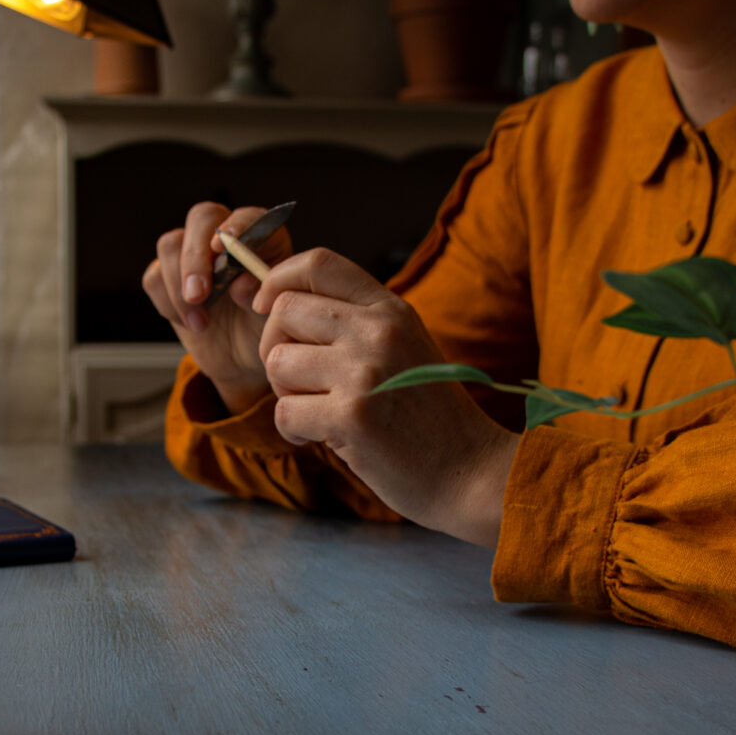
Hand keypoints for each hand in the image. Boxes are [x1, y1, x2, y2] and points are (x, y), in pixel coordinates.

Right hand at [143, 201, 291, 412]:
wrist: (242, 360)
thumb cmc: (263, 331)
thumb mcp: (271, 319)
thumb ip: (259, 297)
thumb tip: (241, 284)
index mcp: (262, 238)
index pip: (247, 217)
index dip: (234, 227)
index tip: (222, 249)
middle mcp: (225, 239)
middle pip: (201, 218)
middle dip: (195, 256)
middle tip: (198, 294)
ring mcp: (194, 255)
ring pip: (170, 244)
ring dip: (178, 284)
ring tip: (200, 322)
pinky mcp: (168, 276)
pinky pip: (154, 277)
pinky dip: (167, 302)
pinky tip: (192, 323)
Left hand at [252, 248, 518, 546]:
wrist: (470, 470)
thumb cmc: (430, 414)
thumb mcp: (405, 346)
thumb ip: (357, 322)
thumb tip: (281, 303)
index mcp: (391, 309)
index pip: (318, 263)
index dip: (277, 278)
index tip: (265, 304)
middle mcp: (378, 331)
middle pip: (284, 311)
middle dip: (275, 347)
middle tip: (297, 380)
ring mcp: (363, 372)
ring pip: (277, 363)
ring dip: (286, 394)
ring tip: (317, 412)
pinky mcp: (350, 417)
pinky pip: (284, 412)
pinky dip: (293, 432)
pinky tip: (320, 439)